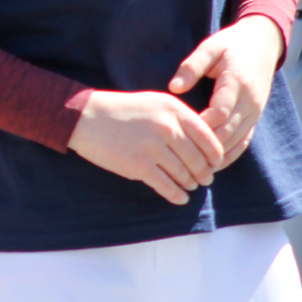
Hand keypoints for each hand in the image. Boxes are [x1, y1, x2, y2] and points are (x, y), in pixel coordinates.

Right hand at [67, 90, 224, 204]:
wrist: (87, 116)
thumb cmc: (124, 110)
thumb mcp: (156, 103)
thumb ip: (181, 118)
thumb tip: (204, 143)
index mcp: (174, 110)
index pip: (208, 138)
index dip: (215, 155)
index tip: (215, 164)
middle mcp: (167, 128)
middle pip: (198, 159)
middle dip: (204, 173)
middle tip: (205, 180)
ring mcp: (153, 148)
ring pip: (183, 174)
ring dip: (190, 184)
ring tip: (190, 186)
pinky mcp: (138, 166)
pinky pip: (166, 186)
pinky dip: (176, 195)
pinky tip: (180, 198)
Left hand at [169, 16, 283, 168]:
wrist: (262, 44)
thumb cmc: (231, 44)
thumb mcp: (210, 47)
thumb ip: (192, 66)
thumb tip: (174, 87)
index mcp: (236, 82)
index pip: (219, 111)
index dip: (201, 125)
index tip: (180, 133)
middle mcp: (250, 101)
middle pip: (228, 130)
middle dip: (206, 146)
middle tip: (182, 158)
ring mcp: (255, 111)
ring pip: (237, 139)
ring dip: (218, 154)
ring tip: (195, 168)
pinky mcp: (256, 116)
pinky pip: (245, 140)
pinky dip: (231, 153)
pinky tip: (215, 164)